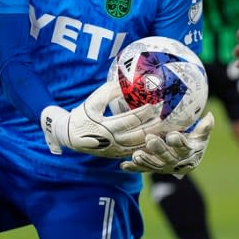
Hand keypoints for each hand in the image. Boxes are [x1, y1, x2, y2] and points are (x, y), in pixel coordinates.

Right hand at [41, 81, 161, 157]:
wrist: (70, 136)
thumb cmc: (82, 116)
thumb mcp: (92, 102)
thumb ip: (108, 92)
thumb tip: (125, 82)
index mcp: (105, 128)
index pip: (130, 120)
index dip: (144, 112)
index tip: (156, 103)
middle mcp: (112, 142)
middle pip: (139, 135)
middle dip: (155, 125)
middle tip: (168, 116)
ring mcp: (115, 151)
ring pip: (140, 145)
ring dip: (154, 136)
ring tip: (167, 127)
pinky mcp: (117, 155)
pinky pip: (136, 152)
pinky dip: (147, 146)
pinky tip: (157, 138)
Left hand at [120, 112, 214, 174]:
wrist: (185, 158)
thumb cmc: (192, 141)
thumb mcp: (200, 135)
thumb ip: (204, 128)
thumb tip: (210, 117)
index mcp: (189, 153)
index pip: (184, 148)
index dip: (178, 142)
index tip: (172, 135)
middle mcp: (176, 163)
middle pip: (167, 157)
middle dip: (158, 149)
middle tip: (150, 139)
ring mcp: (164, 168)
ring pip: (153, 166)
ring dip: (145, 161)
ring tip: (136, 155)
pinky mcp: (153, 170)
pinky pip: (143, 170)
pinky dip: (133, 168)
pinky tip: (124, 166)